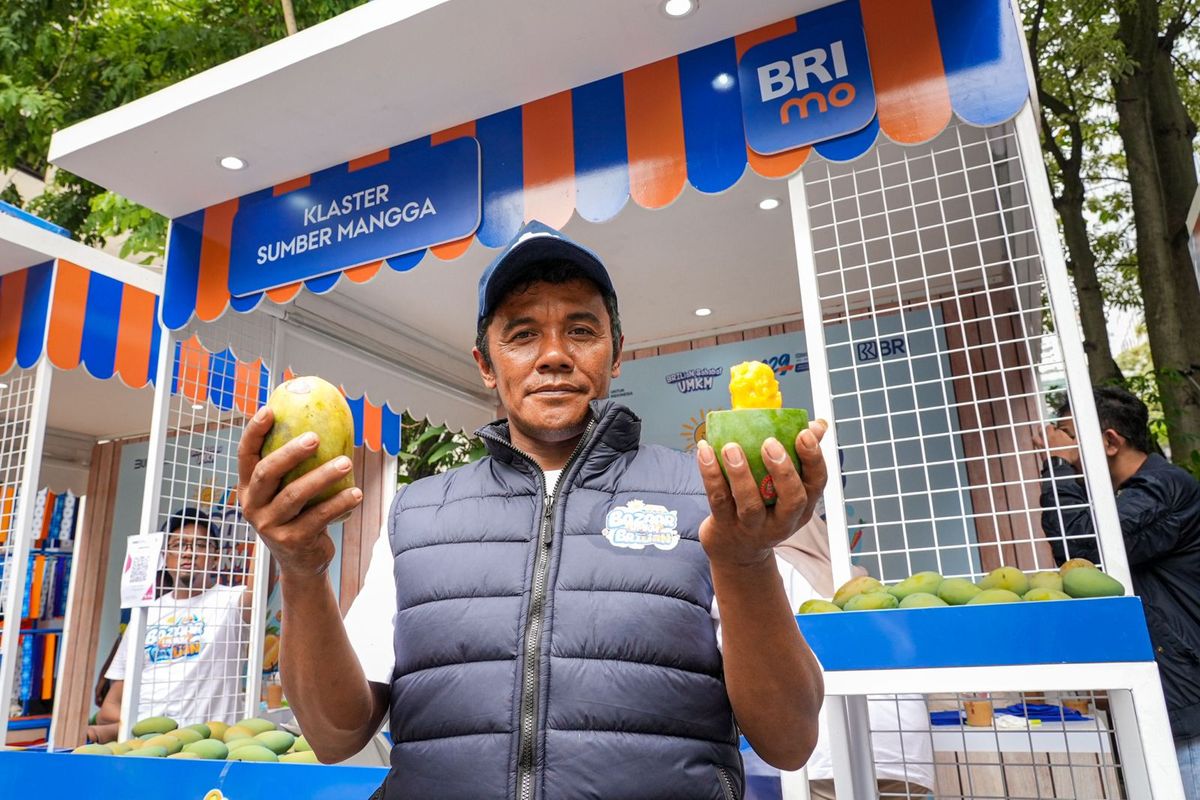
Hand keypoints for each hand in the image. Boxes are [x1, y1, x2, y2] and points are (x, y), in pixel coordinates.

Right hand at [237, 407, 362, 578]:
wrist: (302, 561)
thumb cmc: (299, 514)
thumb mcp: (289, 490)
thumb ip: (296, 465)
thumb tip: (325, 421)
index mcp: (248, 487)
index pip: (245, 456)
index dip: (253, 432)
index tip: (269, 410)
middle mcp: (252, 505)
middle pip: (266, 473)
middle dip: (290, 452)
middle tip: (315, 437)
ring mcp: (269, 525)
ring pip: (294, 495)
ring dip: (323, 476)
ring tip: (346, 462)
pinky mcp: (291, 541)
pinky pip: (318, 517)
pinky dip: (339, 503)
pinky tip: (356, 493)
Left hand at [697, 420, 828, 567]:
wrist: (735, 550)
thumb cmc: (764, 508)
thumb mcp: (785, 489)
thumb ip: (798, 456)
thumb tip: (817, 425)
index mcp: (802, 506)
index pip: (817, 483)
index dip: (813, 458)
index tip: (804, 434)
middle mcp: (782, 521)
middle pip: (792, 499)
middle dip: (783, 470)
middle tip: (770, 443)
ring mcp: (753, 527)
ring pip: (750, 504)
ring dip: (741, 473)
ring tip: (731, 447)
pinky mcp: (725, 526)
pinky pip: (718, 500)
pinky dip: (710, 474)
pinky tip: (705, 450)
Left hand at [1033, 424, 1079, 467]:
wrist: (1058, 464)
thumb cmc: (1068, 456)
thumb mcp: (1077, 447)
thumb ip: (1077, 440)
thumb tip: (1079, 437)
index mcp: (1060, 434)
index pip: (1059, 429)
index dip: (1060, 432)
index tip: (1061, 435)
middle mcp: (1051, 435)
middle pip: (1048, 427)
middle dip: (1050, 427)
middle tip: (1051, 429)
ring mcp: (1044, 440)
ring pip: (1039, 430)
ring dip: (1040, 430)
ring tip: (1042, 431)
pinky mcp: (1039, 446)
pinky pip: (1034, 439)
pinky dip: (1035, 439)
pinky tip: (1037, 440)